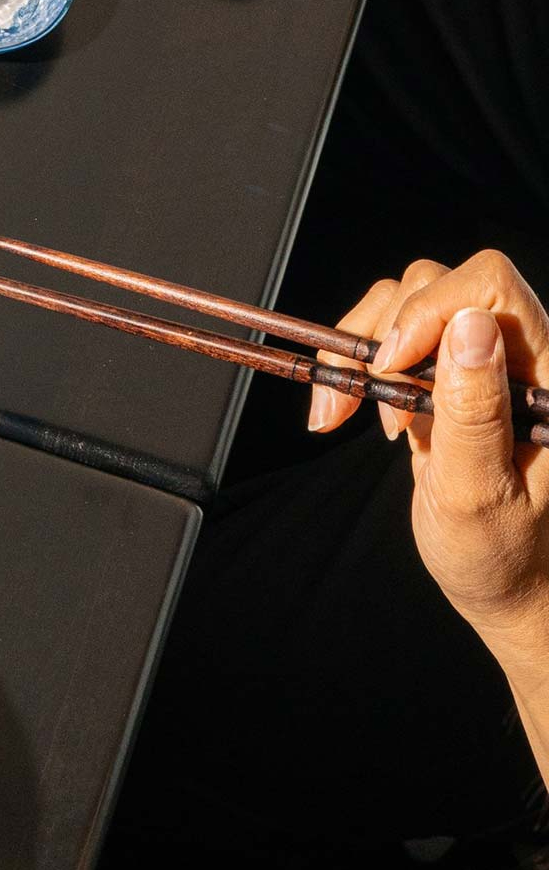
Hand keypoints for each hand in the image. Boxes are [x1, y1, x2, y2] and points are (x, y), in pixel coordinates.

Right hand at [309, 251, 548, 668]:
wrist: (505, 584)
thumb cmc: (503, 554)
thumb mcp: (481, 493)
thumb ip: (476, 410)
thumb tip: (469, 326)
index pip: (491, 288)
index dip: (429, 312)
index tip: (391, 369)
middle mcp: (519, 357)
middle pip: (439, 285)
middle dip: (383, 336)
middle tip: (359, 403)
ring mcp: (479, 364)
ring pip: (406, 302)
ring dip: (361, 351)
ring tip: (348, 413)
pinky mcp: (446, 377)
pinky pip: (390, 337)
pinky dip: (355, 365)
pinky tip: (354, 410)